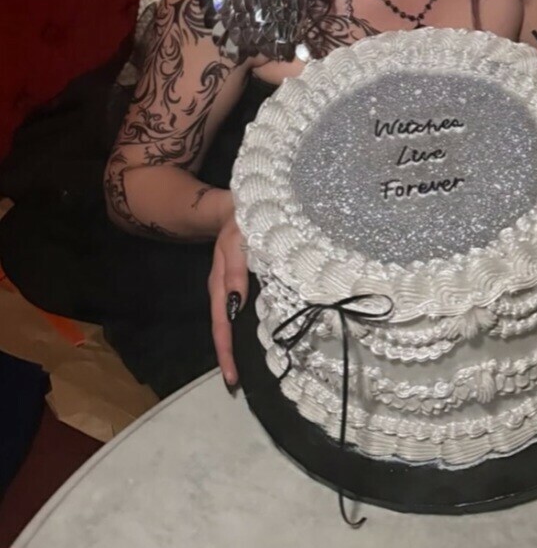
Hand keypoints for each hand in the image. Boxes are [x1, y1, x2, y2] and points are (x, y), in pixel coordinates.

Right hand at [209, 213, 247, 389]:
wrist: (237, 206)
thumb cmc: (240, 222)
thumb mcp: (238, 241)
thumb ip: (236, 269)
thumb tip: (236, 305)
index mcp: (221, 285)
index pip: (221, 325)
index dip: (225, 352)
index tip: (230, 378)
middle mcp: (225, 291)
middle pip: (224, 330)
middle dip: (230, 357)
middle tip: (239, 384)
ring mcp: (233, 289)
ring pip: (233, 324)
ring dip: (240, 345)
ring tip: (251, 369)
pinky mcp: (243, 283)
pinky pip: (243, 311)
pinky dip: (249, 328)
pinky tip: (262, 337)